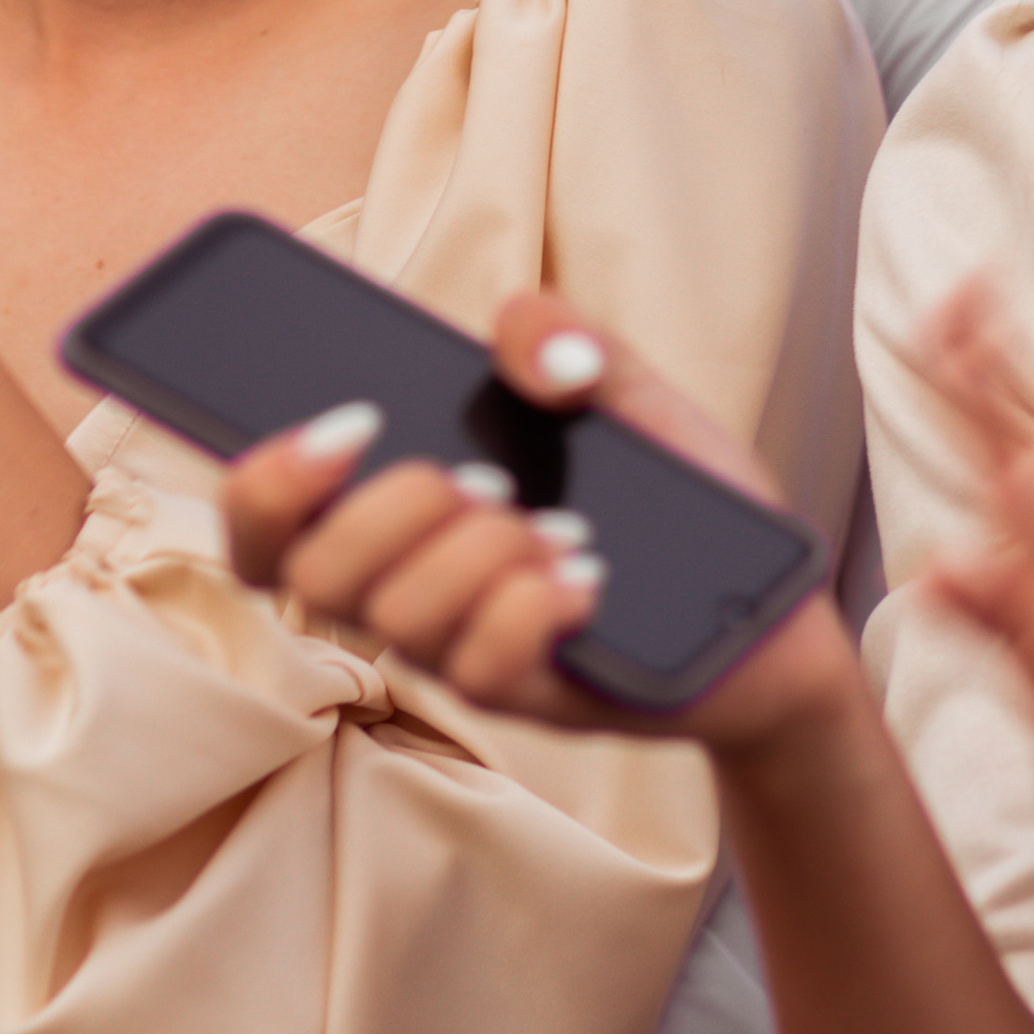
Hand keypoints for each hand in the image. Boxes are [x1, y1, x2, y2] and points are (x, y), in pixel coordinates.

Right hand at [222, 284, 852, 756]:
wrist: (767, 608)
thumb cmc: (675, 502)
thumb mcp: (632, 399)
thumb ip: (573, 343)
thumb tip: (526, 335)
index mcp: (401, 507)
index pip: (265, 522)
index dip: (266, 481)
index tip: (350, 423)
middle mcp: (407, 585)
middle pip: (305, 577)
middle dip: (387, 509)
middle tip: (484, 479)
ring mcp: (459, 649)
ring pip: (393, 621)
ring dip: (474, 555)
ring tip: (555, 528)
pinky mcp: (524, 698)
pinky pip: (478, 669)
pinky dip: (530, 605)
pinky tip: (587, 576)